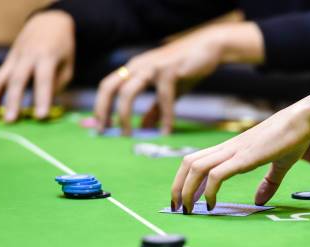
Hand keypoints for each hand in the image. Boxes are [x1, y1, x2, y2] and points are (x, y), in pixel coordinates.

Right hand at [0, 11, 74, 121]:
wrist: (48, 23)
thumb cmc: (62, 49)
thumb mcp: (67, 65)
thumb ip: (57, 84)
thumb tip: (43, 104)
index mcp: (47, 56)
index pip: (44, 80)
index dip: (42, 98)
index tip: (40, 116)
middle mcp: (27, 56)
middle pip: (17, 79)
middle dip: (13, 101)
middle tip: (12, 121)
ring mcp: (14, 58)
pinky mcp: (7, 61)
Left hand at [94, 22, 263, 135]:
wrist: (208, 48)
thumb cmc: (186, 69)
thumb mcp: (167, 92)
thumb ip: (154, 110)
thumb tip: (144, 129)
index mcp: (134, 69)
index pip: (108, 86)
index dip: (101, 106)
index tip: (101, 128)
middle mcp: (138, 66)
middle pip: (109, 86)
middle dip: (103, 109)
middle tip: (104, 131)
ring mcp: (151, 67)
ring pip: (128, 92)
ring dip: (124, 115)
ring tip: (128, 135)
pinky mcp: (168, 71)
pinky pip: (163, 99)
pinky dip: (165, 117)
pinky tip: (167, 131)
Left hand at [171, 102, 309, 213]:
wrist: (304, 119)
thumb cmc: (293, 137)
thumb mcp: (279, 164)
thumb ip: (269, 183)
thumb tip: (260, 201)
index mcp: (232, 148)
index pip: (196, 160)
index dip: (185, 179)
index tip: (185, 199)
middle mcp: (228, 148)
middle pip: (188, 163)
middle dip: (178, 187)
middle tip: (177, 208)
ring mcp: (234, 151)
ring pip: (196, 168)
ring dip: (187, 190)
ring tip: (188, 209)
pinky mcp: (244, 157)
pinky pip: (216, 174)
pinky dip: (208, 191)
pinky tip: (210, 204)